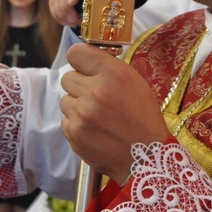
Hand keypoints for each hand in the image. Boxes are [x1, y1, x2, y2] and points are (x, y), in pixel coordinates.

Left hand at [60, 44, 170, 183]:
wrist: (146, 158)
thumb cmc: (142, 118)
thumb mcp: (134, 83)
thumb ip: (108, 69)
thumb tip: (83, 59)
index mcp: (113, 74)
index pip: (76, 53)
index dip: (80, 62)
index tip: (86, 69)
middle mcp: (94, 91)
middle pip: (67, 77)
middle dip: (79, 86)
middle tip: (96, 98)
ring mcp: (81, 113)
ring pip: (65, 100)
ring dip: (77, 106)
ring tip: (98, 117)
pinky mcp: (73, 132)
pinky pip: (65, 120)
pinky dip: (76, 124)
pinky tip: (94, 130)